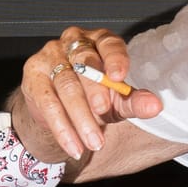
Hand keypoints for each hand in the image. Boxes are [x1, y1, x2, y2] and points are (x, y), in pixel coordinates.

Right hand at [16, 26, 162, 159]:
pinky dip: (62, 128)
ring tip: (94, 142)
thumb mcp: (116, 99)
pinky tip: (73, 145)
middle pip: (84, 63)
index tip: (119, 77)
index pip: (108, 44)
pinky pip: (48, 103)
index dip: (114, 58)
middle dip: (95, 90)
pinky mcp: (33, 77)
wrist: (58, 109)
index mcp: (99, 41)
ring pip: (66, 86)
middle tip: (103, 112)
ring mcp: (49, 57)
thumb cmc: (92, 96)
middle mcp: (72, 43)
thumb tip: (154, 106)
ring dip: (80, 117)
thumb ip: (133, 100)